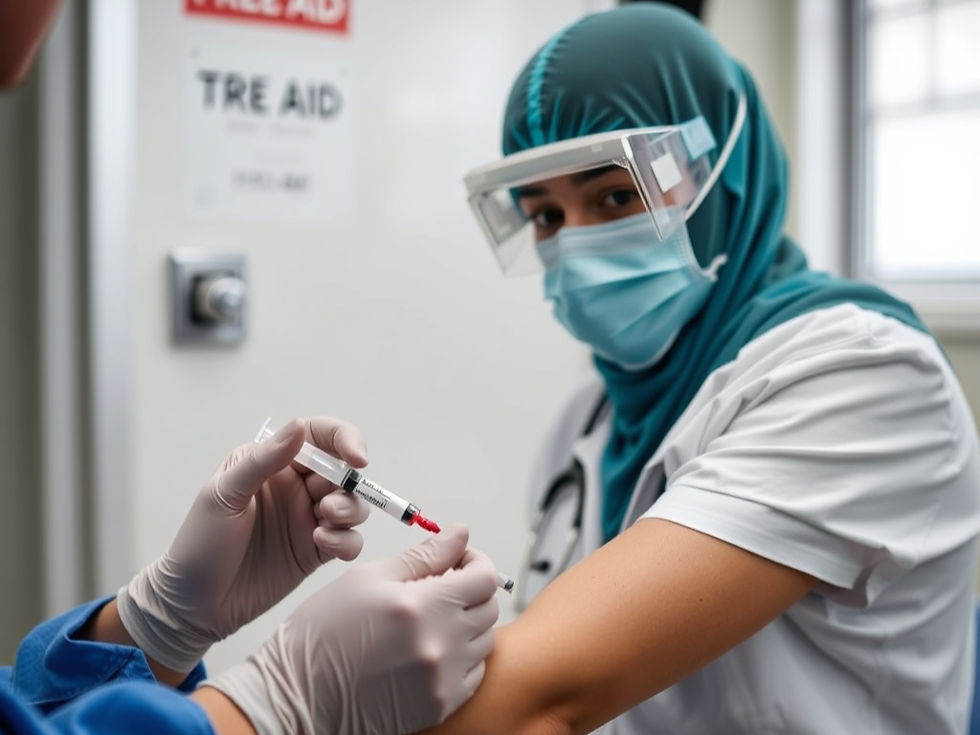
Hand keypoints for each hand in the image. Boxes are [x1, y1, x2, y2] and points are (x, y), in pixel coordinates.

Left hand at [116, 417, 370, 672]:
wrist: (194, 605)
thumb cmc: (200, 543)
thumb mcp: (224, 495)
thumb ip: (263, 460)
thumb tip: (298, 427)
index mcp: (272, 462)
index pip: (319, 437)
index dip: (345, 439)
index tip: (357, 458)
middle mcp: (295, 486)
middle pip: (342, 471)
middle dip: (347, 484)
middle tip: (327, 506)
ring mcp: (307, 519)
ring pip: (352, 504)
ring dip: (350, 510)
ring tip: (324, 522)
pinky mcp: (316, 551)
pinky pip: (349, 540)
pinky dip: (346, 541)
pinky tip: (322, 545)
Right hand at [204, 524, 499, 734]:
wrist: (299, 695)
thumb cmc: (323, 634)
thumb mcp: (368, 578)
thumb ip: (423, 555)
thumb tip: (458, 534)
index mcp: (423, 607)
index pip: (484, 577)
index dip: (475, 560)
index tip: (459, 559)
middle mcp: (440, 646)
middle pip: (489, 608)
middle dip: (471, 589)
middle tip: (443, 585)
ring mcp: (443, 680)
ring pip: (484, 641)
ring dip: (467, 623)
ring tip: (432, 618)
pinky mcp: (440, 706)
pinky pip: (474, 674)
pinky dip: (461, 657)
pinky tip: (431, 648)